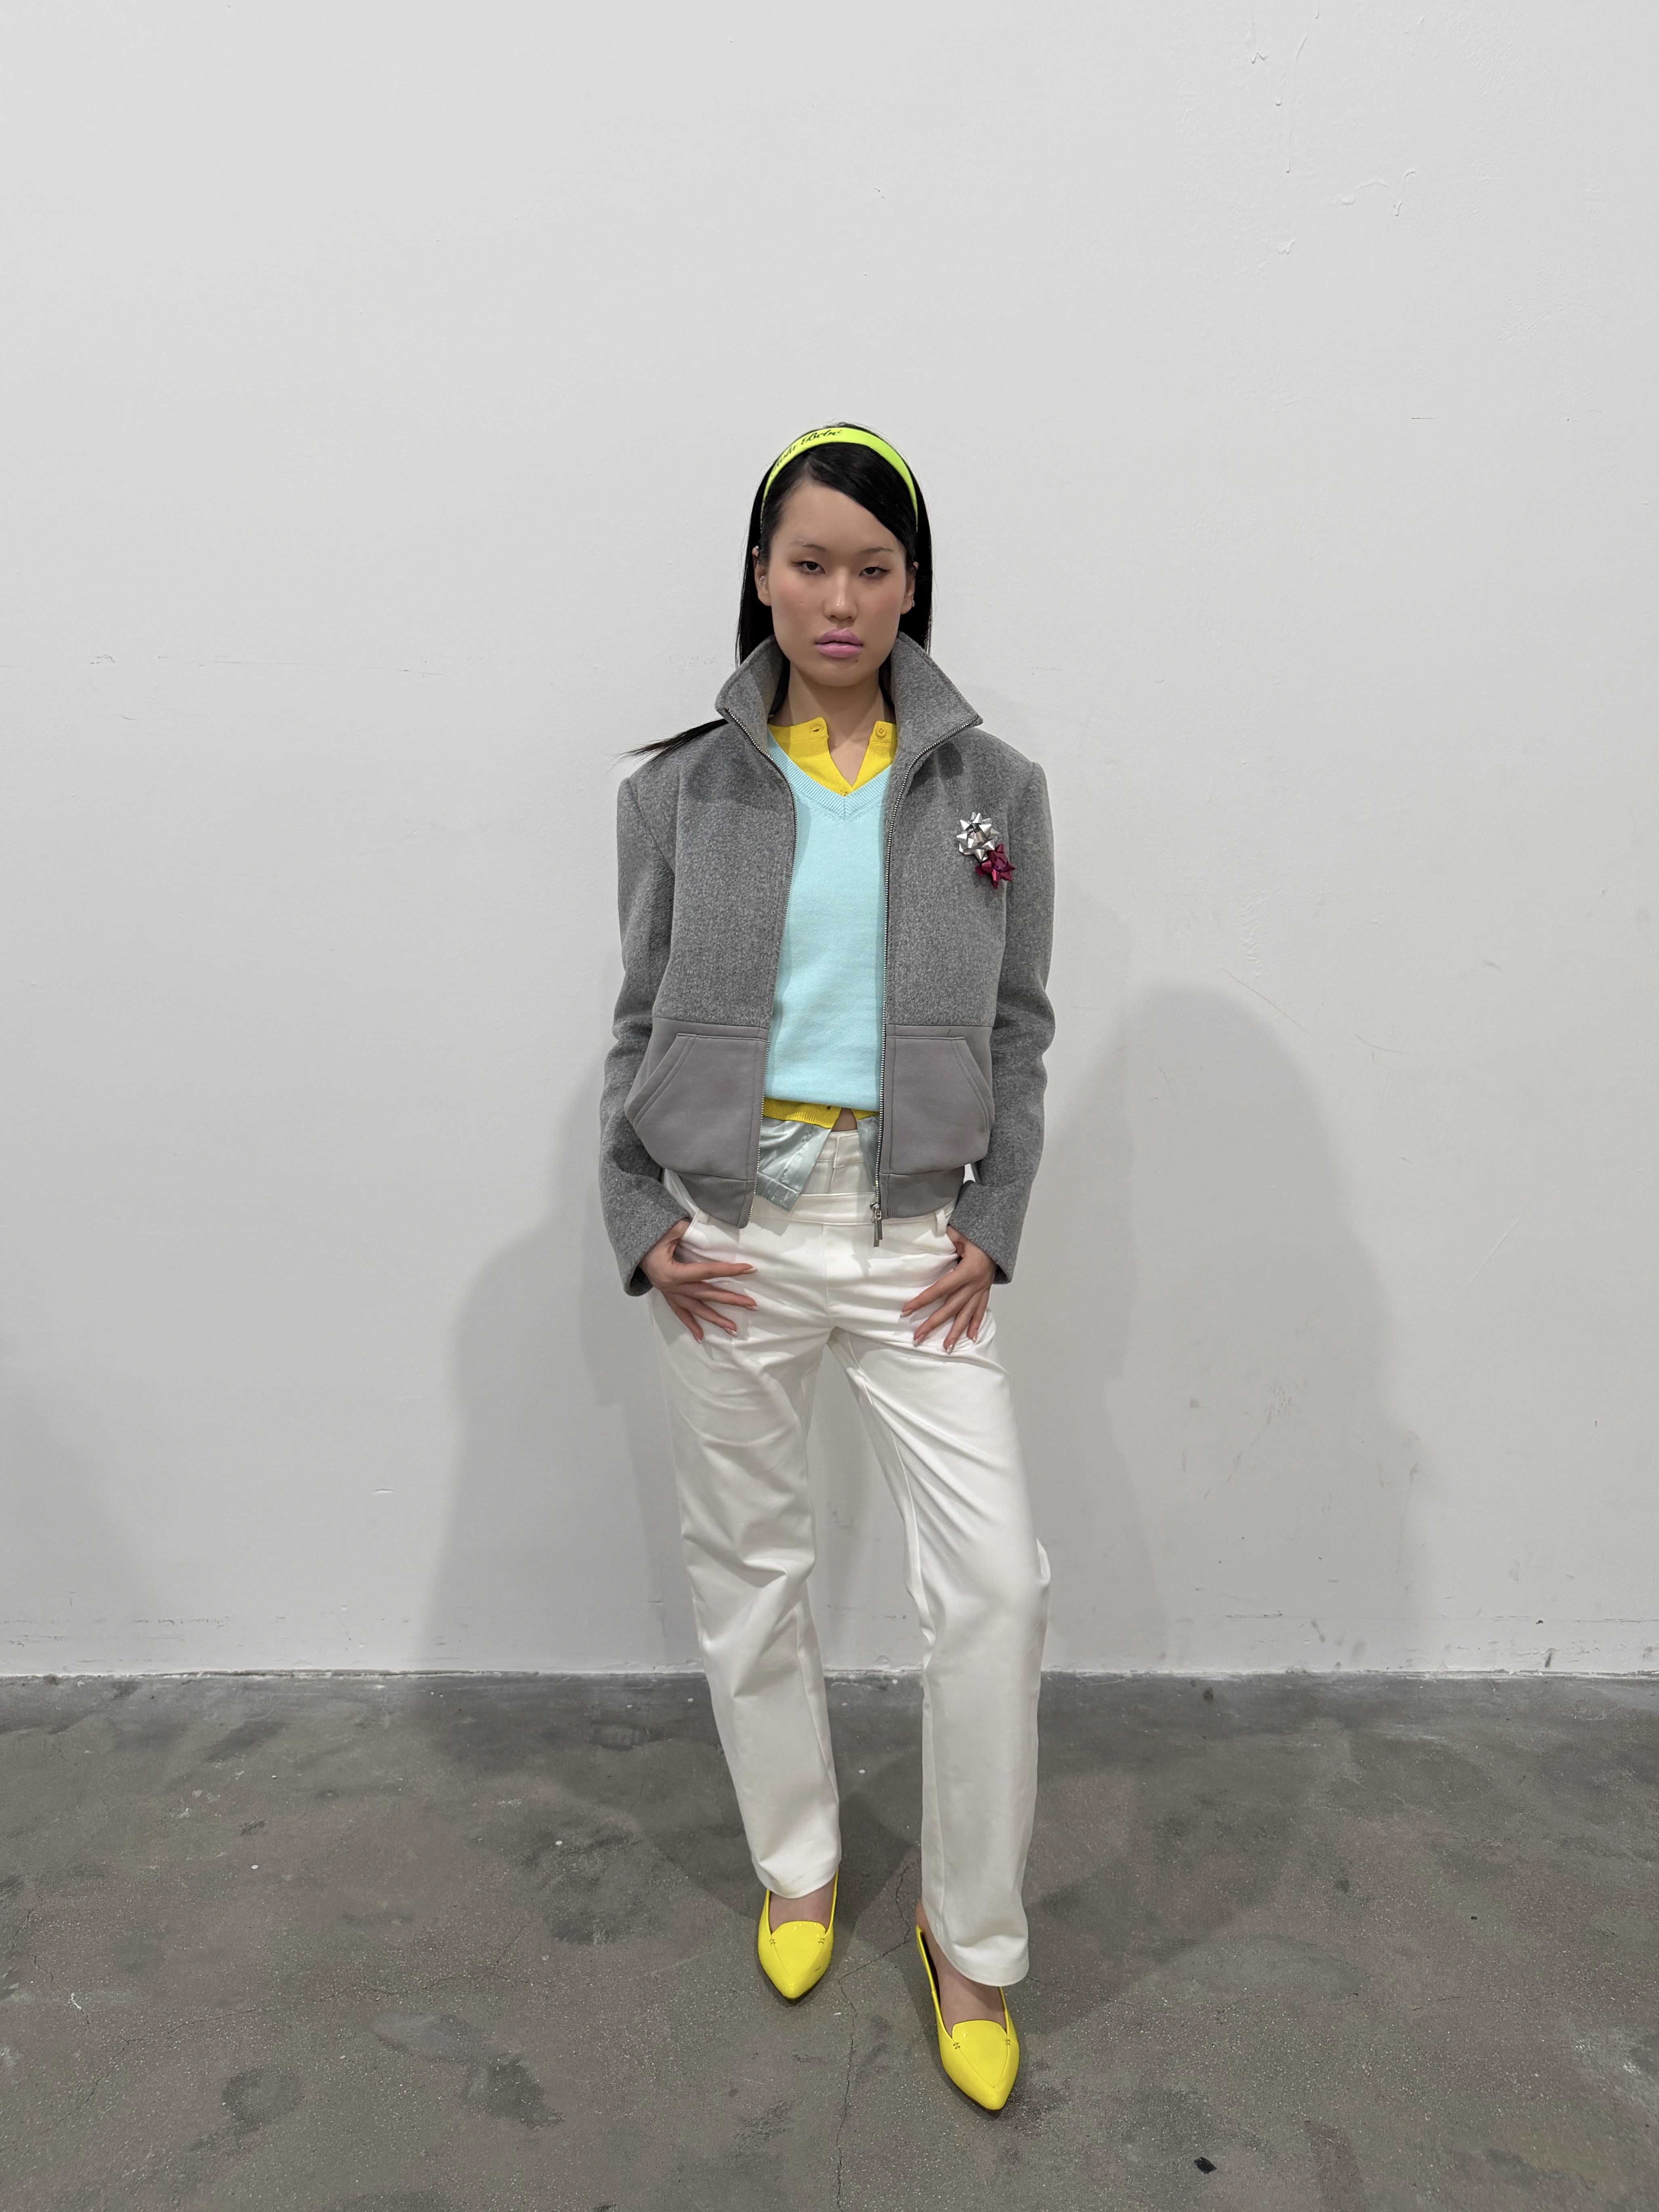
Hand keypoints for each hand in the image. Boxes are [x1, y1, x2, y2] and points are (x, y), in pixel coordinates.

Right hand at [641, 1219, 756, 1341]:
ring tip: (733, 1329)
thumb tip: (711, 1234)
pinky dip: (691, 1325)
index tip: (749, 1269)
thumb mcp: (671, 1231)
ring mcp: (670, 1293)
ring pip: (696, 1309)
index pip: (707, 1271)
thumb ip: (689, 1232)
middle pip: (706, 1294)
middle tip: (752, 1305)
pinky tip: (701, 1337)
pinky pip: (680, 1313)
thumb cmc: (652, 1237)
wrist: (633, 1247)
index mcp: (673, 1272)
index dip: (729, 1270)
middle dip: (730, 1300)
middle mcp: (672, 1287)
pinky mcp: (668, 1296)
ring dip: (715, 1319)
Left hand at [900, 1228, 993, 1350]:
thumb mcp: (960, 1234)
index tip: (907, 1310)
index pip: (940, 1289)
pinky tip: (971, 1337)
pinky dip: (975, 1324)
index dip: (922, 1300)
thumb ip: (946, 1238)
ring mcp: (981, 1289)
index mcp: (967, 1270)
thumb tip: (931, 1239)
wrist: (998, 1238)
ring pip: (967, 1314)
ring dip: (956, 1332)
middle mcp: (975, 1284)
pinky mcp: (985, 1291)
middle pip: (951, 1307)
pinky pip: (980, 1310)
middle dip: (934, 1323)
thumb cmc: (977, 1236)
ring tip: (946, 1347)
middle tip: (918, 1337)